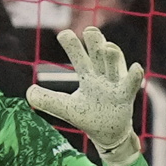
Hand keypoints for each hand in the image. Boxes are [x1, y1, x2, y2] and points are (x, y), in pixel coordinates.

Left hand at [24, 27, 143, 165]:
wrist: (107, 134)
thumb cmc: (88, 116)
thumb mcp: (65, 108)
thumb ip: (48, 100)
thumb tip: (29, 93)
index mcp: (88, 75)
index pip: (79, 56)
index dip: (72, 45)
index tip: (63, 34)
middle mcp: (102, 75)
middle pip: (98, 55)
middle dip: (95, 42)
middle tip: (89, 30)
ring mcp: (115, 85)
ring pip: (114, 66)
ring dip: (112, 56)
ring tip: (107, 46)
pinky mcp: (125, 98)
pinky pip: (131, 85)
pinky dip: (133, 76)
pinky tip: (136, 67)